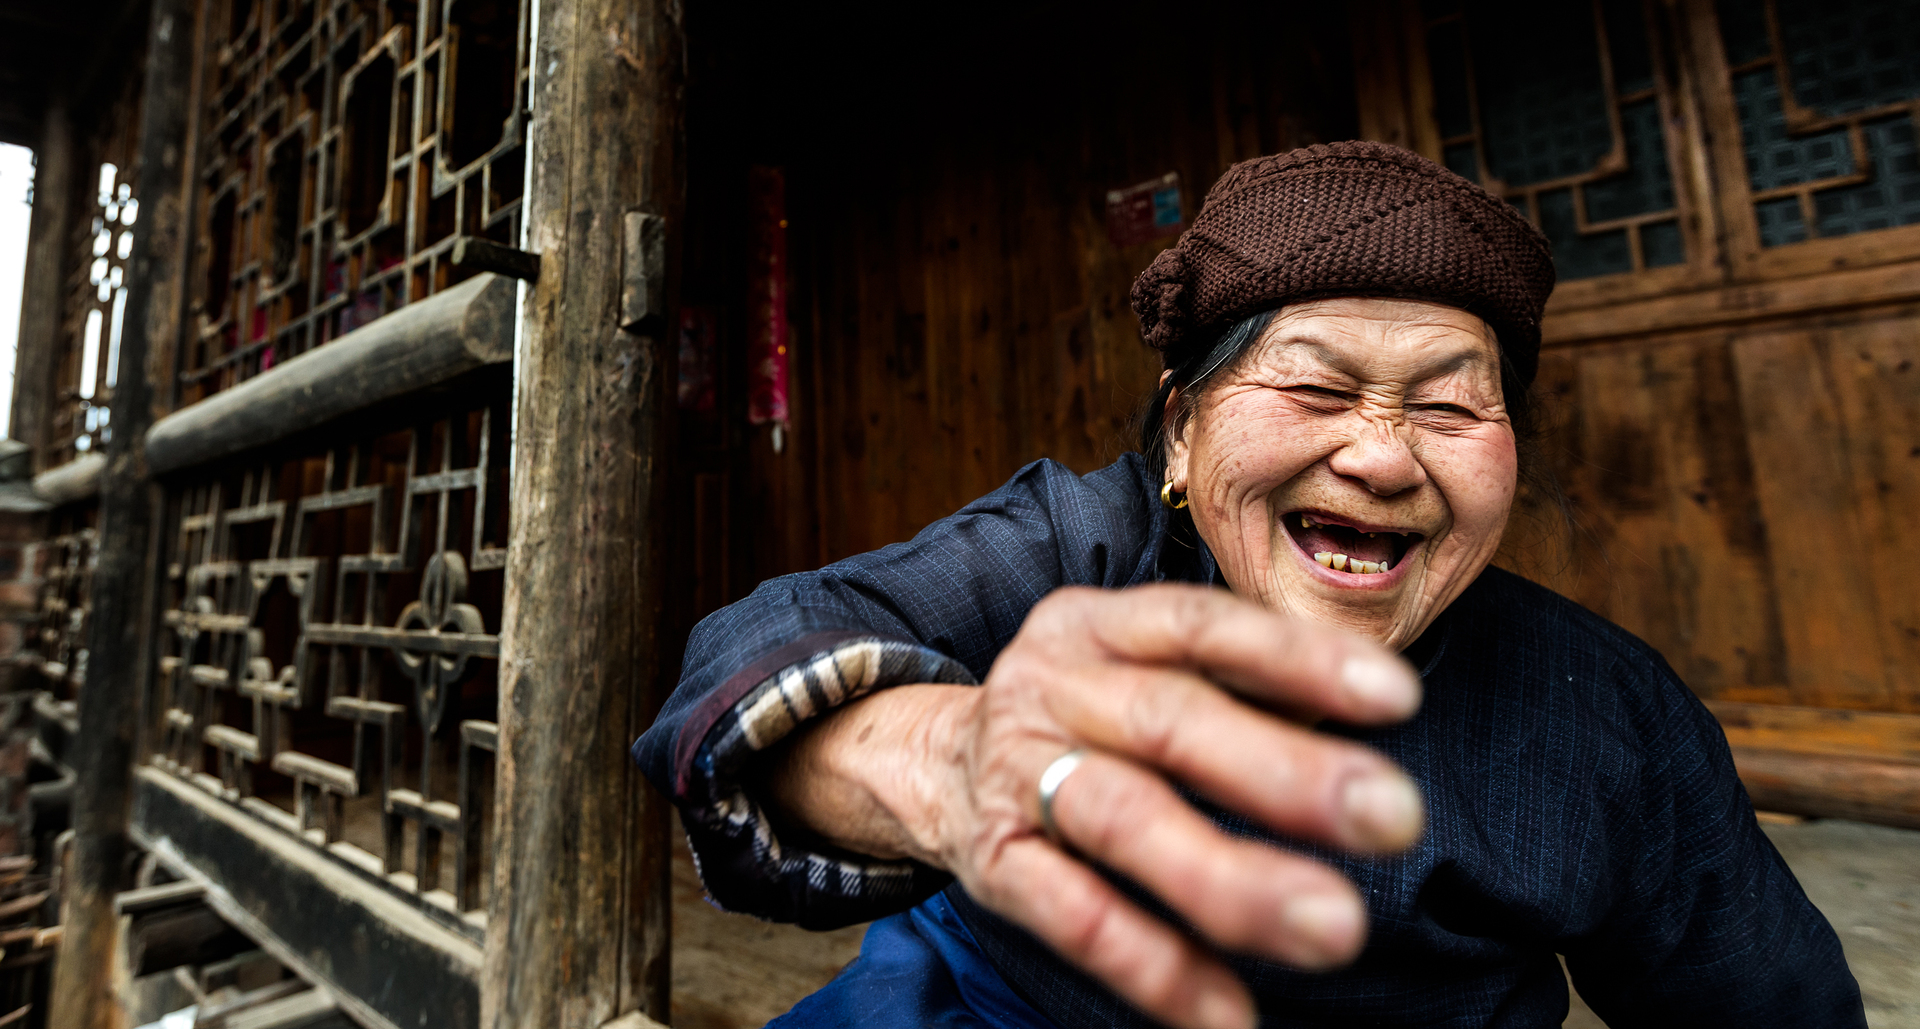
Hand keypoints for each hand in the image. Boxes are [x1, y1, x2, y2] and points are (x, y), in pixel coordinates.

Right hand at [767, 584, 1424, 1028]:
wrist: (929, 761)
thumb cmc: (1084, 714)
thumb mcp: (1137, 665)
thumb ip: (1236, 687)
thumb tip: (1373, 724)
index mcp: (1098, 626)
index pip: (1201, 625)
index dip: (1296, 658)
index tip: (1398, 697)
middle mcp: (1053, 688)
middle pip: (1170, 724)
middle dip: (1287, 771)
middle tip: (1395, 816)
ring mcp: (1018, 775)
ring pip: (1125, 821)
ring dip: (1232, 878)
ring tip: (1336, 928)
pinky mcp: (997, 863)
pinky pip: (1079, 920)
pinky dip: (1159, 970)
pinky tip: (1232, 1013)